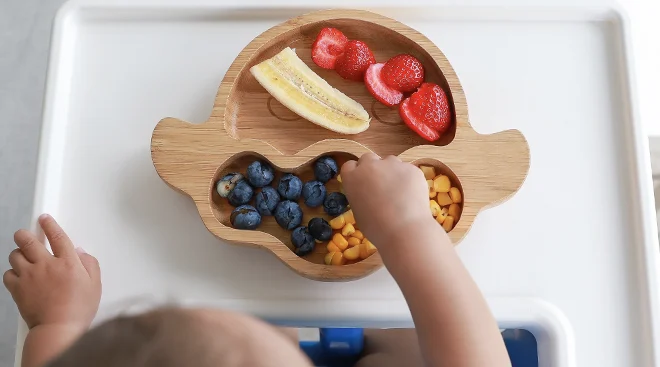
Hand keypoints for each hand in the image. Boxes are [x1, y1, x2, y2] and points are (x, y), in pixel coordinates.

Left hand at [3, 214, 100, 330]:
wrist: (58, 329)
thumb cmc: (78, 310)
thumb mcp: (95, 285)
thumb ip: (90, 264)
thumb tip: (81, 253)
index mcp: (68, 262)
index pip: (57, 236)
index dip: (50, 225)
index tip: (45, 219)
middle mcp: (46, 265)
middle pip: (28, 240)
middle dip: (24, 234)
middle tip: (25, 235)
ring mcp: (29, 276)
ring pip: (15, 255)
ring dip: (18, 253)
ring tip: (23, 257)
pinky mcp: (17, 288)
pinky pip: (7, 274)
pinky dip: (11, 273)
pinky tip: (18, 276)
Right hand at [341, 153, 439, 254]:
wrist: (404, 230)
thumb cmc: (376, 227)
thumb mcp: (358, 211)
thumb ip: (360, 194)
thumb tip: (369, 192)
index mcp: (352, 177)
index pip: (350, 166)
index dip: (356, 174)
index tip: (362, 183)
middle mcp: (370, 165)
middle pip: (369, 158)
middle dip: (373, 168)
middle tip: (381, 185)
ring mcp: (393, 164)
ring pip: (390, 161)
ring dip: (392, 172)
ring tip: (399, 192)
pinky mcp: (411, 168)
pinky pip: (407, 170)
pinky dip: (408, 179)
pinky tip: (412, 196)